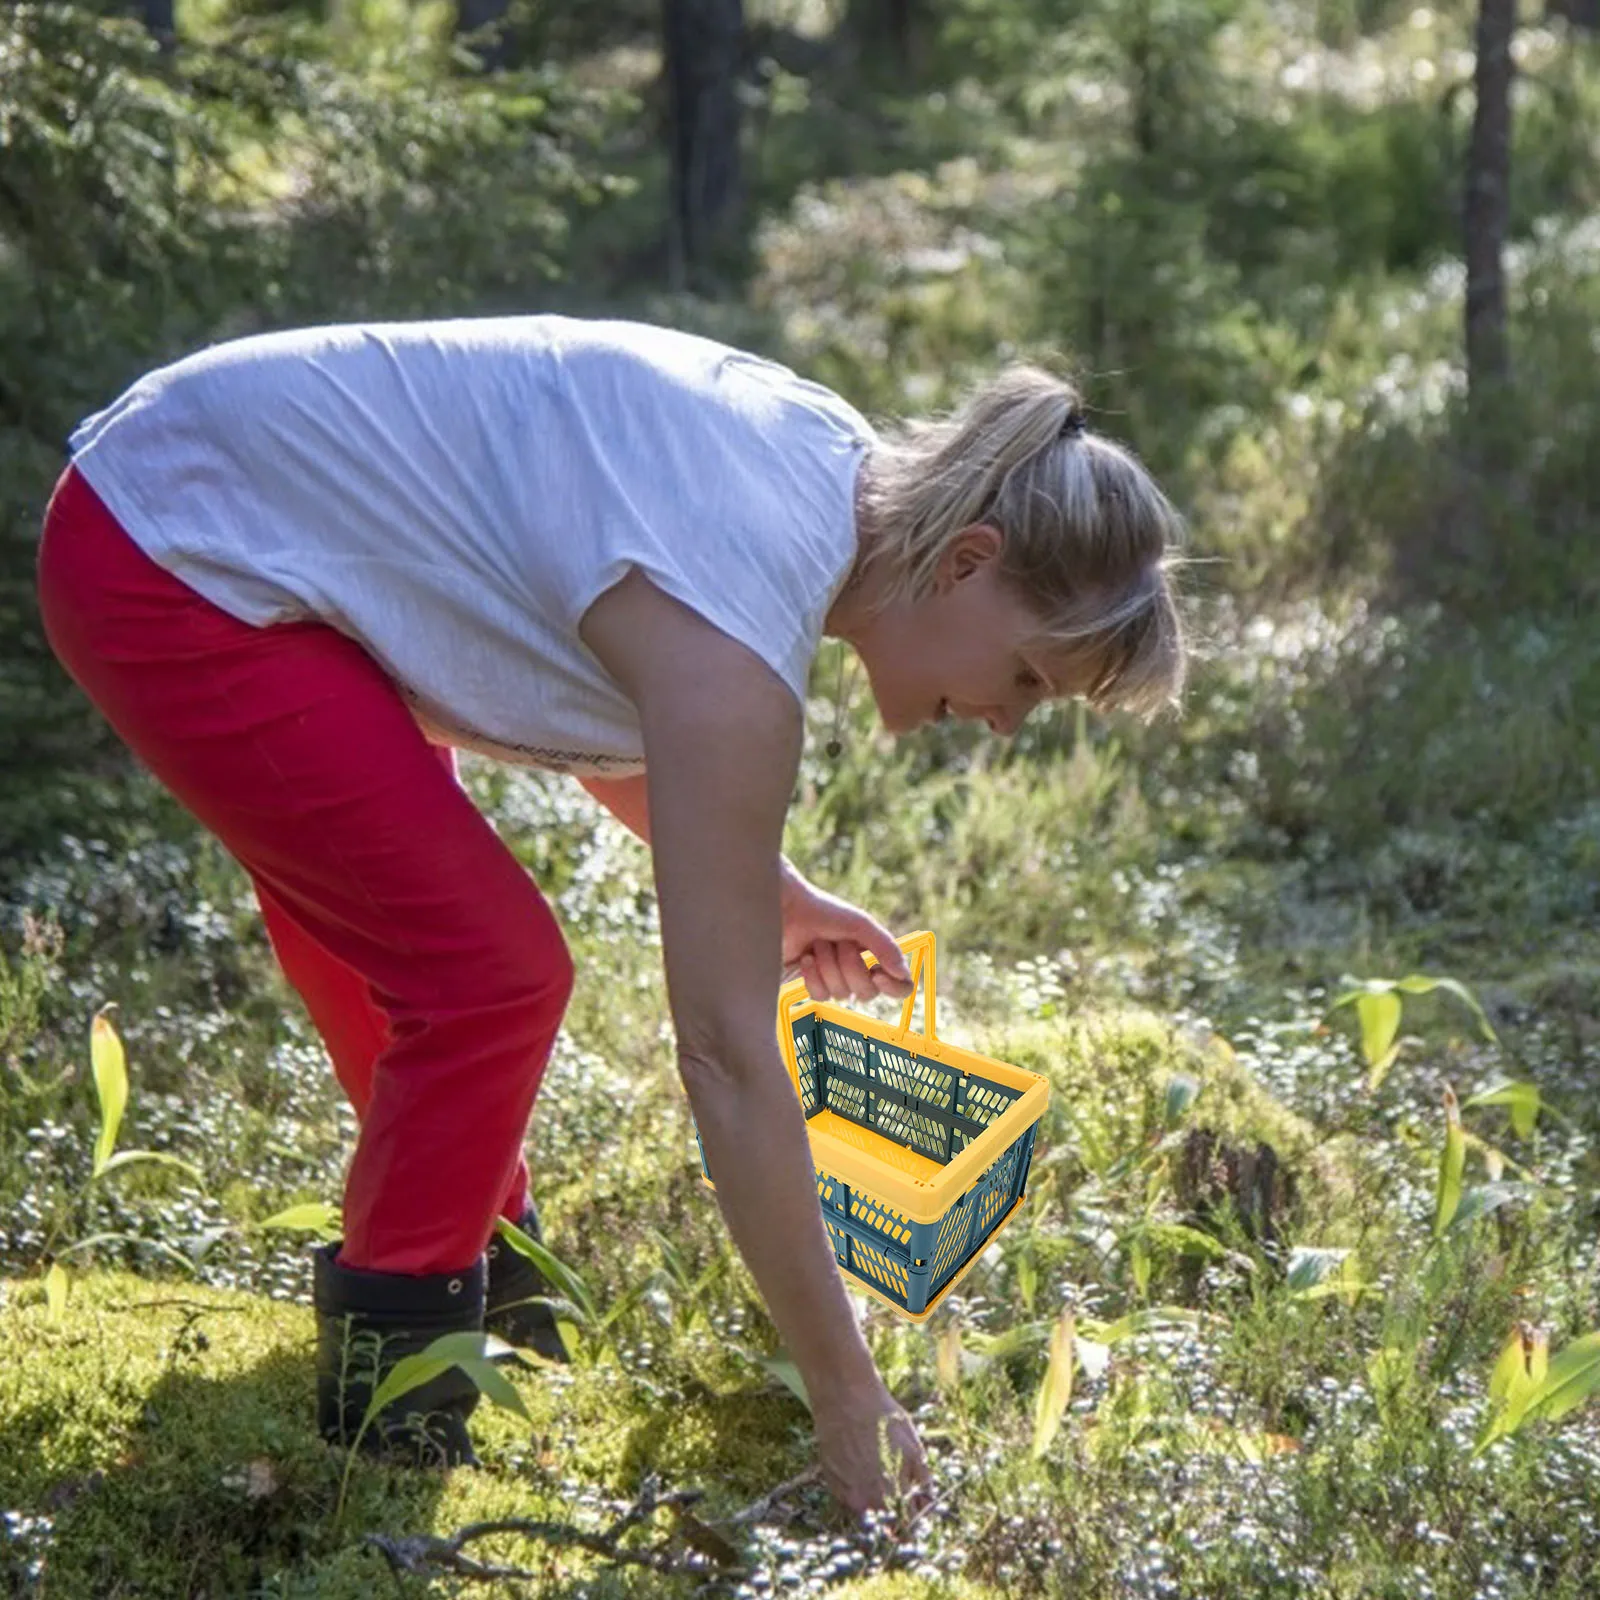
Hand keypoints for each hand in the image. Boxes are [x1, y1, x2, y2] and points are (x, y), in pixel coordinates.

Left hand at [779, 864, 913, 1003]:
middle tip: (839, 942)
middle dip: (850, 967)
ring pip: (840, 994)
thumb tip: (902, 972)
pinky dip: (812, 976)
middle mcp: (859, 971)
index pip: (900, 986)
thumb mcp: (861, 925)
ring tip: (818, 944)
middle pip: (867, 993)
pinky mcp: (812, 985)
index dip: (893, 987)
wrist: (787, 910)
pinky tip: (805, 958)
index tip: (877, 973)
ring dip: (828, 966)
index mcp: (876, 956)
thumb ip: (885, 947)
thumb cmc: (825, 912)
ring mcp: (835, 980)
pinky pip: (820, 995)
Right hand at [814, 1379, 931, 1516]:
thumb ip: (922, 1482)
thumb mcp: (914, 1448)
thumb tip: (927, 1504)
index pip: (908, 1528)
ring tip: (881, 1473)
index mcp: (892, 1496)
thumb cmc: (884, 1419)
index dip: (916, 1521)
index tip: (918, 1512)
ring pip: (868, 1512)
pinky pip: (851, 1498)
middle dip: (898, 1514)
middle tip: (902, 1492)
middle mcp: (867, 1503)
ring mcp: (847, 1495)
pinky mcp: (832, 1484)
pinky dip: (860, 1490)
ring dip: (877, 1503)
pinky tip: (862, 1466)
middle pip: (887, 1525)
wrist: (845, 1398)